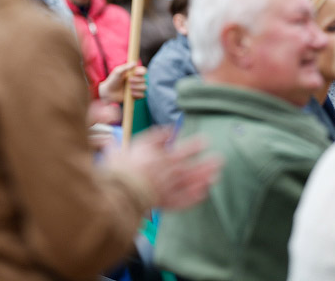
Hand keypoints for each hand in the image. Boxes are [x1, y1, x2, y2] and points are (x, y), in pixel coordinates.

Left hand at [98, 61, 146, 102]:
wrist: (108, 93)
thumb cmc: (112, 80)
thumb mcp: (118, 72)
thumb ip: (126, 67)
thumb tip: (135, 63)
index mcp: (134, 73)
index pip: (143, 71)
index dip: (142, 72)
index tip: (135, 73)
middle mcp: (137, 80)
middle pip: (144, 79)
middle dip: (137, 80)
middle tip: (128, 81)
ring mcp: (137, 88)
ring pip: (144, 87)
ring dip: (137, 87)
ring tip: (129, 88)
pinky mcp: (136, 96)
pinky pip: (143, 95)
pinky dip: (138, 94)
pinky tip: (131, 94)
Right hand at [106, 126, 221, 209]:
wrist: (115, 191)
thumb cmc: (122, 166)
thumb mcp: (136, 143)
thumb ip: (156, 136)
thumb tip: (172, 129)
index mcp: (162, 159)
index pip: (184, 150)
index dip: (196, 145)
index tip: (206, 141)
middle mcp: (169, 174)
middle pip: (192, 168)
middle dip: (206, 164)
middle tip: (220, 160)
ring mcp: (168, 190)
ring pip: (191, 184)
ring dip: (204, 179)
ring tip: (216, 175)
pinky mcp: (164, 204)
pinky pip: (183, 202)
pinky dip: (194, 198)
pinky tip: (204, 194)